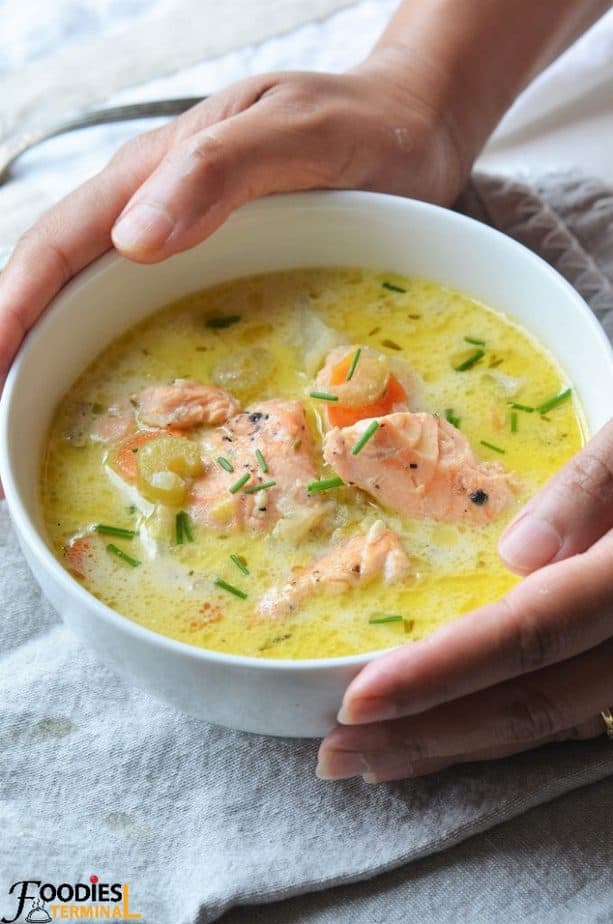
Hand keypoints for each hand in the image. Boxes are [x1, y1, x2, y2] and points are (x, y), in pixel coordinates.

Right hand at [0, 54, 465, 406]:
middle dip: (17, 366)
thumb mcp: (295, 132)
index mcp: (153, 177)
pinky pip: (152, 333)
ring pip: (96, 319)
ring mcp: (184, 258)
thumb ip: (219, 172)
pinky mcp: (218, 286)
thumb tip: (133, 243)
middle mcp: (153, 223)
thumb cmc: (359, 123)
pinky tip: (131, 427)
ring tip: (33, 455)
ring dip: (58, 382)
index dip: (10, 314)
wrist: (414, 132)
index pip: (56, 248)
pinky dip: (120, 378)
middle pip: (57, 295)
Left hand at [317, 421, 612, 782]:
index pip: (527, 636)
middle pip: (528, 704)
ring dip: (454, 749)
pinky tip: (445, 737)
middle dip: (426, 736)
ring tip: (371, 761)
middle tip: (336, 754)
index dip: (442, 675)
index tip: (358, 699)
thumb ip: (594, 487)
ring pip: (548, 726)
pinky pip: (567, 715)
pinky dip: (498, 733)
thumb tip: (517, 554)